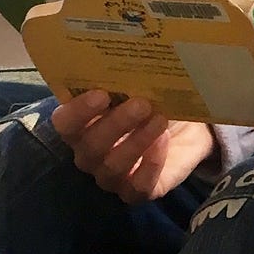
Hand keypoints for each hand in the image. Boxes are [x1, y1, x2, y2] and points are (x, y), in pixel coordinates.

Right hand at [51, 93, 214, 205]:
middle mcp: (90, 154)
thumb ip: (126, 80)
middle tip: (142, 103)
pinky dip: (151, 165)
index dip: (79, 111)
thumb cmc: (152, 101)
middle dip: (116, 123)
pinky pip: (137, 188)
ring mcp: (111, 176)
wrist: (188, 126)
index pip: (65, 123)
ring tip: (159, 119)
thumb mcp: (140, 86)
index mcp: (81, 125)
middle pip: (90, 146)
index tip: (102, 94)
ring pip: (112, 167)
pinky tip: (163, 143)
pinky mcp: (137, 191)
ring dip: (137, 141)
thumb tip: (128, 62)